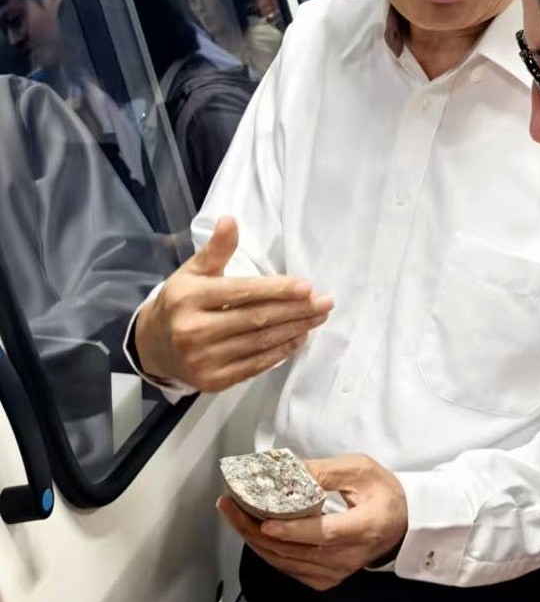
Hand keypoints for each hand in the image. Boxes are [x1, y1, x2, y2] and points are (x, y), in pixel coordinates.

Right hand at [135, 216, 333, 390]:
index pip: (242, 293)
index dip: (277, 290)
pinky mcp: (213, 381)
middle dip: (295, 310)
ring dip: (295, 330)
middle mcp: (194, 330)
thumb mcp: (192, 272)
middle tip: (325, 302)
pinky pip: (254, 365)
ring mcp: (203, 359)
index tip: (307, 286)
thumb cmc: (181, 302)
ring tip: (318, 318)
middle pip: (256, 319)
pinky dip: (280, 352)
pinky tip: (299, 339)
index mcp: (189, 298)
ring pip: (259, 342)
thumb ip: (216, 250)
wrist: (153, 346)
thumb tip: (230, 220)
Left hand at [217, 453, 408, 590]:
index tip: (265, 522)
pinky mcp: (326, 579)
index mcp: (363, 528)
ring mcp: (336, 573)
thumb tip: (287, 471)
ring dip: (255, 539)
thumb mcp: (361, 470)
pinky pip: (289, 568)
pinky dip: (268, 551)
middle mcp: (348, 557)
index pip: (324, 534)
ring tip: (234, 514)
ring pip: (286, 562)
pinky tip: (254, 533)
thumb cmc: (383, 493)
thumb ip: (325, 471)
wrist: (401, 523)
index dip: (293, 531)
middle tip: (230, 505)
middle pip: (295, 550)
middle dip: (255, 529)